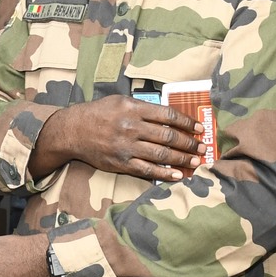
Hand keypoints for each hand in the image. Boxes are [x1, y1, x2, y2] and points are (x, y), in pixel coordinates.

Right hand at [31, 95, 201, 181]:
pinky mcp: (121, 163)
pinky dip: (164, 174)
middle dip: (189, 143)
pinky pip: (147, 170)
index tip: (199, 128)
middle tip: (202, 147)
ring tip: (196, 161)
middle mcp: (131, 127)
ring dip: (182, 159)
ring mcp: (126, 147)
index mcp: (133, 108)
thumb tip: (170, 116)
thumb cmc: (99, 113)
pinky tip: (178, 175)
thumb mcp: (121, 101)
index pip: (168, 115)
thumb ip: (144, 107)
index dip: (187, 122)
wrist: (73, 130)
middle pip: (168, 136)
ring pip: (161, 154)